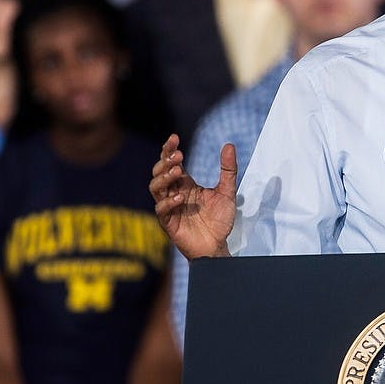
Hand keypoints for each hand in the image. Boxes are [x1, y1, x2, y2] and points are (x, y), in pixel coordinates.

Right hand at [149, 134, 236, 258]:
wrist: (218, 245)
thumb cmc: (219, 219)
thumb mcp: (227, 191)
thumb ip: (228, 170)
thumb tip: (229, 145)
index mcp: (185, 184)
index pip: (171, 162)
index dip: (169, 149)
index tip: (174, 137)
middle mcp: (174, 193)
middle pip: (159, 172)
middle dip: (165, 161)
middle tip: (179, 156)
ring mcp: (170, 207)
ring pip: (155, 188)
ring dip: (164, 178)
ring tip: (178, 171)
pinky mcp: (169, 223)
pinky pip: (160, 210)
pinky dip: (168, 202)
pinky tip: (181, 197)